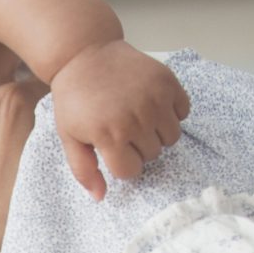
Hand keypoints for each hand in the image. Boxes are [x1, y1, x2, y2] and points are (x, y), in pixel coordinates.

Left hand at [49, 40, 188, 198]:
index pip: (132, 171)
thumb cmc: (75, 99)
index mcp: (110, 136)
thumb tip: (101, 197)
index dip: (122, 164)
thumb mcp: (70, 137)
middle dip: (138, 148)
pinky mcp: (168, 82)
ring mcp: (155, 99)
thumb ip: (84, 170)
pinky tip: (152, 104)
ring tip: (138, 119)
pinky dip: (172, 113)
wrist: (85, 55)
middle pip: (152, 155)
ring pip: (172, 138)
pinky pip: (183, 113)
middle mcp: (136, 119)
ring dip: (157, 134)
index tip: (112, 150)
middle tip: (122, 129)